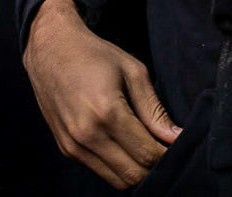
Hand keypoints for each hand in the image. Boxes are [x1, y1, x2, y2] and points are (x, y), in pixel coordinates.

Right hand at [22, 0, 180, 187]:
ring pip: (117, 180)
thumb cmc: (96, 55)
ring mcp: (73, 145)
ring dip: (137, 171)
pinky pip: (100, 171)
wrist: (51, 51)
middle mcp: (87, 135)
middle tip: (166, 149)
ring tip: (148, 148)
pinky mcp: (66, 149)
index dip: (168, 154)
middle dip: (155, 167)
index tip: (180, 145)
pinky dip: (118, 166)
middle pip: (133, 175)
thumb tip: (176, 136)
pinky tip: (127, 146)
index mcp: (107, 112)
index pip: (147, 154)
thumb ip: (154, 109)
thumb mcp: (133, 71)